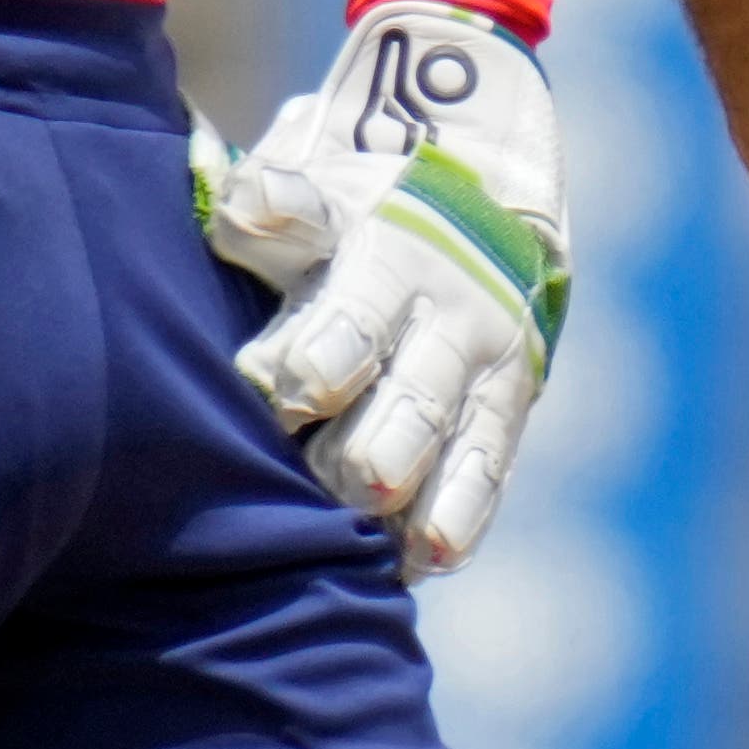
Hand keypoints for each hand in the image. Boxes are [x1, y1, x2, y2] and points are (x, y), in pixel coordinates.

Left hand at [211, 4, 566, 575]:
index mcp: (393, 258)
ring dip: (414, 501)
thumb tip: (241, 205)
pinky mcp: (507, 418)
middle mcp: (452, 320)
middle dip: (364, 455)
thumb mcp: (320, 189)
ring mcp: (487, 374)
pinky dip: (453, 526)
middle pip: (413, 406)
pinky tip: (416, 559)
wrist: (476, 202)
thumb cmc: (355, 212)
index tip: (276, 392)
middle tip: (327, 476)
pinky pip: (487, 481)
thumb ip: (275, 204)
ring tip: (380, 535)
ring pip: (458, 452)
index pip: (356, 320)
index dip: (310, 367)